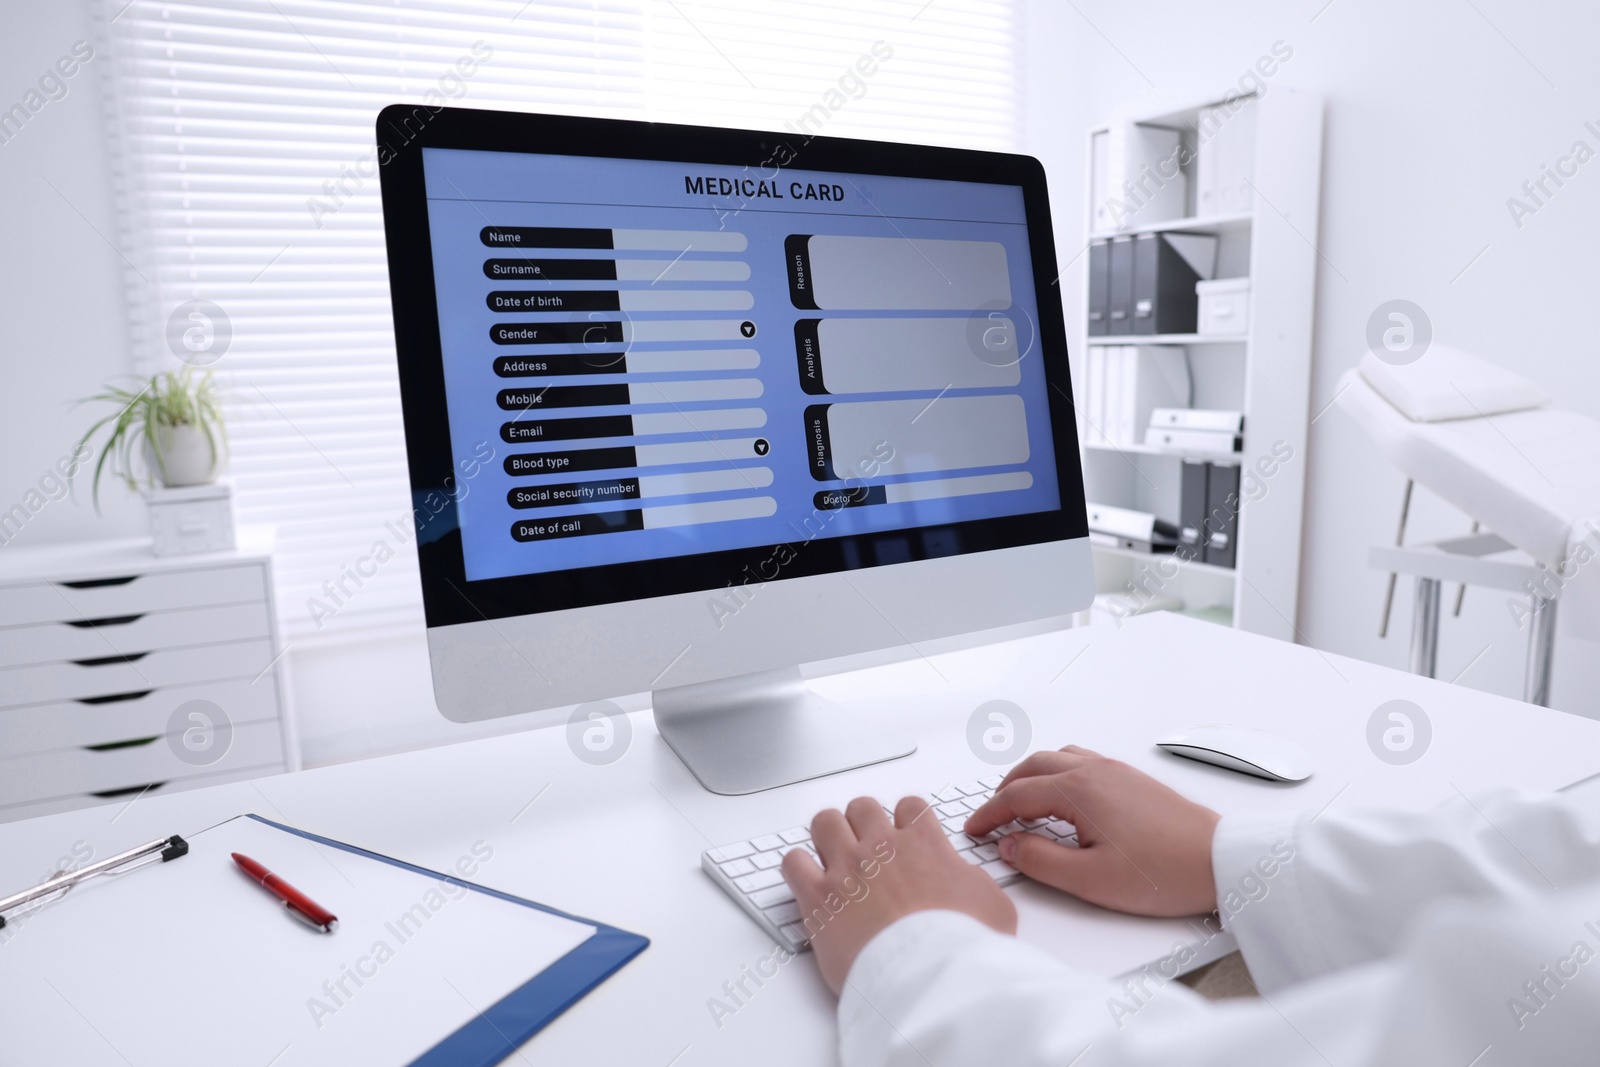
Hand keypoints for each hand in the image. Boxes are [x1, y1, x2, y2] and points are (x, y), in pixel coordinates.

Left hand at [781, 795, 1015, 993]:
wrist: (929, 976)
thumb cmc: (962, 945)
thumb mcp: (993, 905)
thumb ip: (973, 881)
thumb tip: (964, 880)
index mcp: (924, 845)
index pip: (910, 807)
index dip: (907, 820)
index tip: (905, 834)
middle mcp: (882, 848)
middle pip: (862, 807)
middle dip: (863, 822)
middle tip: (867, 846)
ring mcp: (846, 869)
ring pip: (824, 822)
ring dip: (828, 836)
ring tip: (834, 857)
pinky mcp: (818, 898)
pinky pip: (792, 862)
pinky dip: (797, 867)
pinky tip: (808, 881)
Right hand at [963, 746, 1220, 915]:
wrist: (1220, 862)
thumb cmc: (1164, 872)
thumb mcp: (1090, 880)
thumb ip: (1040, 861)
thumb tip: (1011, 845)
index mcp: (1080, 790)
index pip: (1017, 796)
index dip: (989, 814)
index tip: (975, 830)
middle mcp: (1096, 770)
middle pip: (1033, 766)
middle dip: (1004, 789)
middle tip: (992, 816)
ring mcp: (1116, 770)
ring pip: (1058, 758)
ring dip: (1032, 775)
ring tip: (1021, 803)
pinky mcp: (1133, 778)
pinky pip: (1081, 760)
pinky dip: (1058, 772)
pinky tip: (1063, 797)